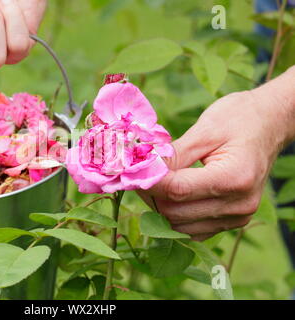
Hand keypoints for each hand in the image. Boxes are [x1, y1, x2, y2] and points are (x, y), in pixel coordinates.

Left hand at [138, 67, 294, 240]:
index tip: (128, 170)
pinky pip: (191, 229)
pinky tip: (167, 194)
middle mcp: (239, 204)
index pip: (177, 190)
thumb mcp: (204, 130)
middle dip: (149, 194)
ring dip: (158, 207)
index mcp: (235, 178)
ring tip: (151, 182)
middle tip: (135, 174)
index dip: (147, 182)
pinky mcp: (233, 222)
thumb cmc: (239, 118)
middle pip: (175, 212)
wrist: (270, 124)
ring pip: (179, 226)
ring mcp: (238, 217)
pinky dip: (173, 216)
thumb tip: (141, 168)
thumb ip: (172, 154)